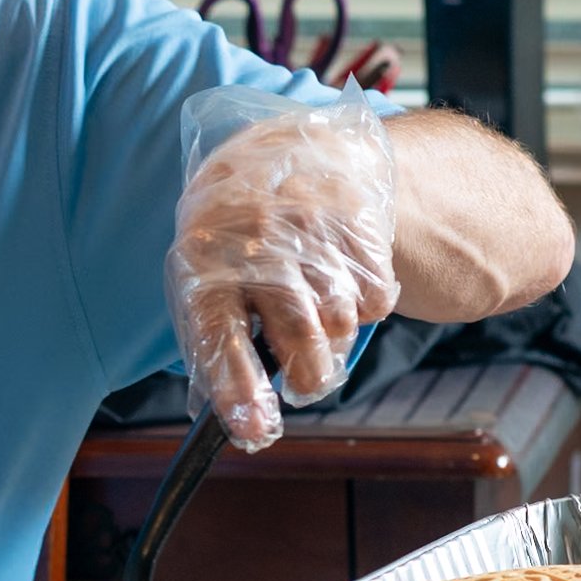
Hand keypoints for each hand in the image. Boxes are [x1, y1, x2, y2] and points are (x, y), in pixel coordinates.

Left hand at [165, 91, 398, 449]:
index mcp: (204, 260)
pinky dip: (365, 305)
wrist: (293, 149)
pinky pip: (377, 300)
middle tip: (304, 383)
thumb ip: (214, 340)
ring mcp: (314, 234)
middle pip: (299, 338)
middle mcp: (258, 245)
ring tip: (316, 313)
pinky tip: (342, 277)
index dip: (237, 387)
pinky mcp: (360, 226)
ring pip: (342, 325)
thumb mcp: (205, 272)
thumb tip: (230, 419)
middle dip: (308, 376)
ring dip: (335, 340)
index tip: (253, 431)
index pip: (219, 334)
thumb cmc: (238, 233)